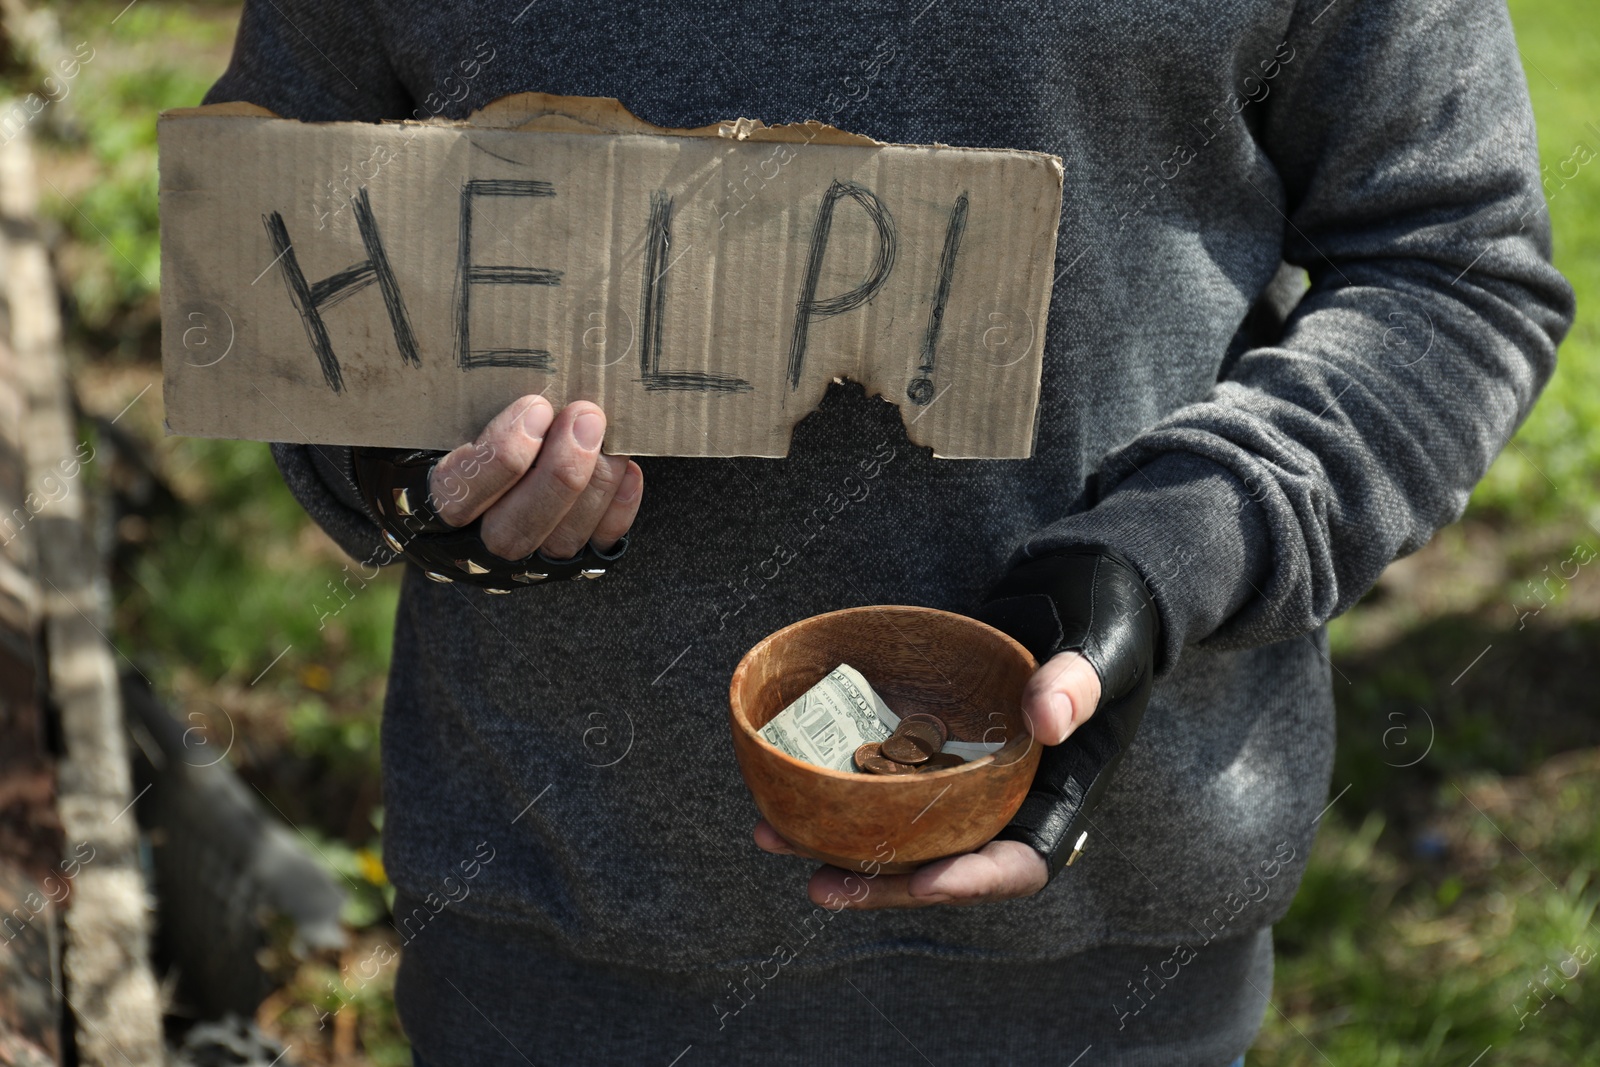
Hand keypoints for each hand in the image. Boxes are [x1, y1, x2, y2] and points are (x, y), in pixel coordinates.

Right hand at [427, 394, 641, 558]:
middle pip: (513, 530)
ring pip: (559, 543)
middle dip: (559, 473)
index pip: (458, 494)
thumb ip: (461, 401)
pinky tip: (629, 470)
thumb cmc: (454, 429)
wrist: (480, 466)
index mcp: (430, 504)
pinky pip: (596, 548)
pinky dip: (617, 510)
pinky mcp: (569, 564)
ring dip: (594, 486)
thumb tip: (517, 372)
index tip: (535, 407)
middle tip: (586, 417)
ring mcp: (523, 562)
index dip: (501, 455)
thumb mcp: (438, 413)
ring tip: (610, 437)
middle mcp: (474, 544)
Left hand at [752, 650, 1101, 909]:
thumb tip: (1048, 720)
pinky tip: (785, 775)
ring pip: (905, 825)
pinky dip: (841, 780)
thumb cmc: (1112, 617)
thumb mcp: (1104, 647)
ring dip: (842, 839)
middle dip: (884, 881)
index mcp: (1062, 795)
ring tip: (774, 836)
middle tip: (820, 885)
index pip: (1022, 863)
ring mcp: (969, 770)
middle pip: (945, 862)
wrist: (1086, 583)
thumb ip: (1079, 682)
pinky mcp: (937, 738)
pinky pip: (888, 771)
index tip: (924, 882)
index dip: (972, 883)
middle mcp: (1011, 796)